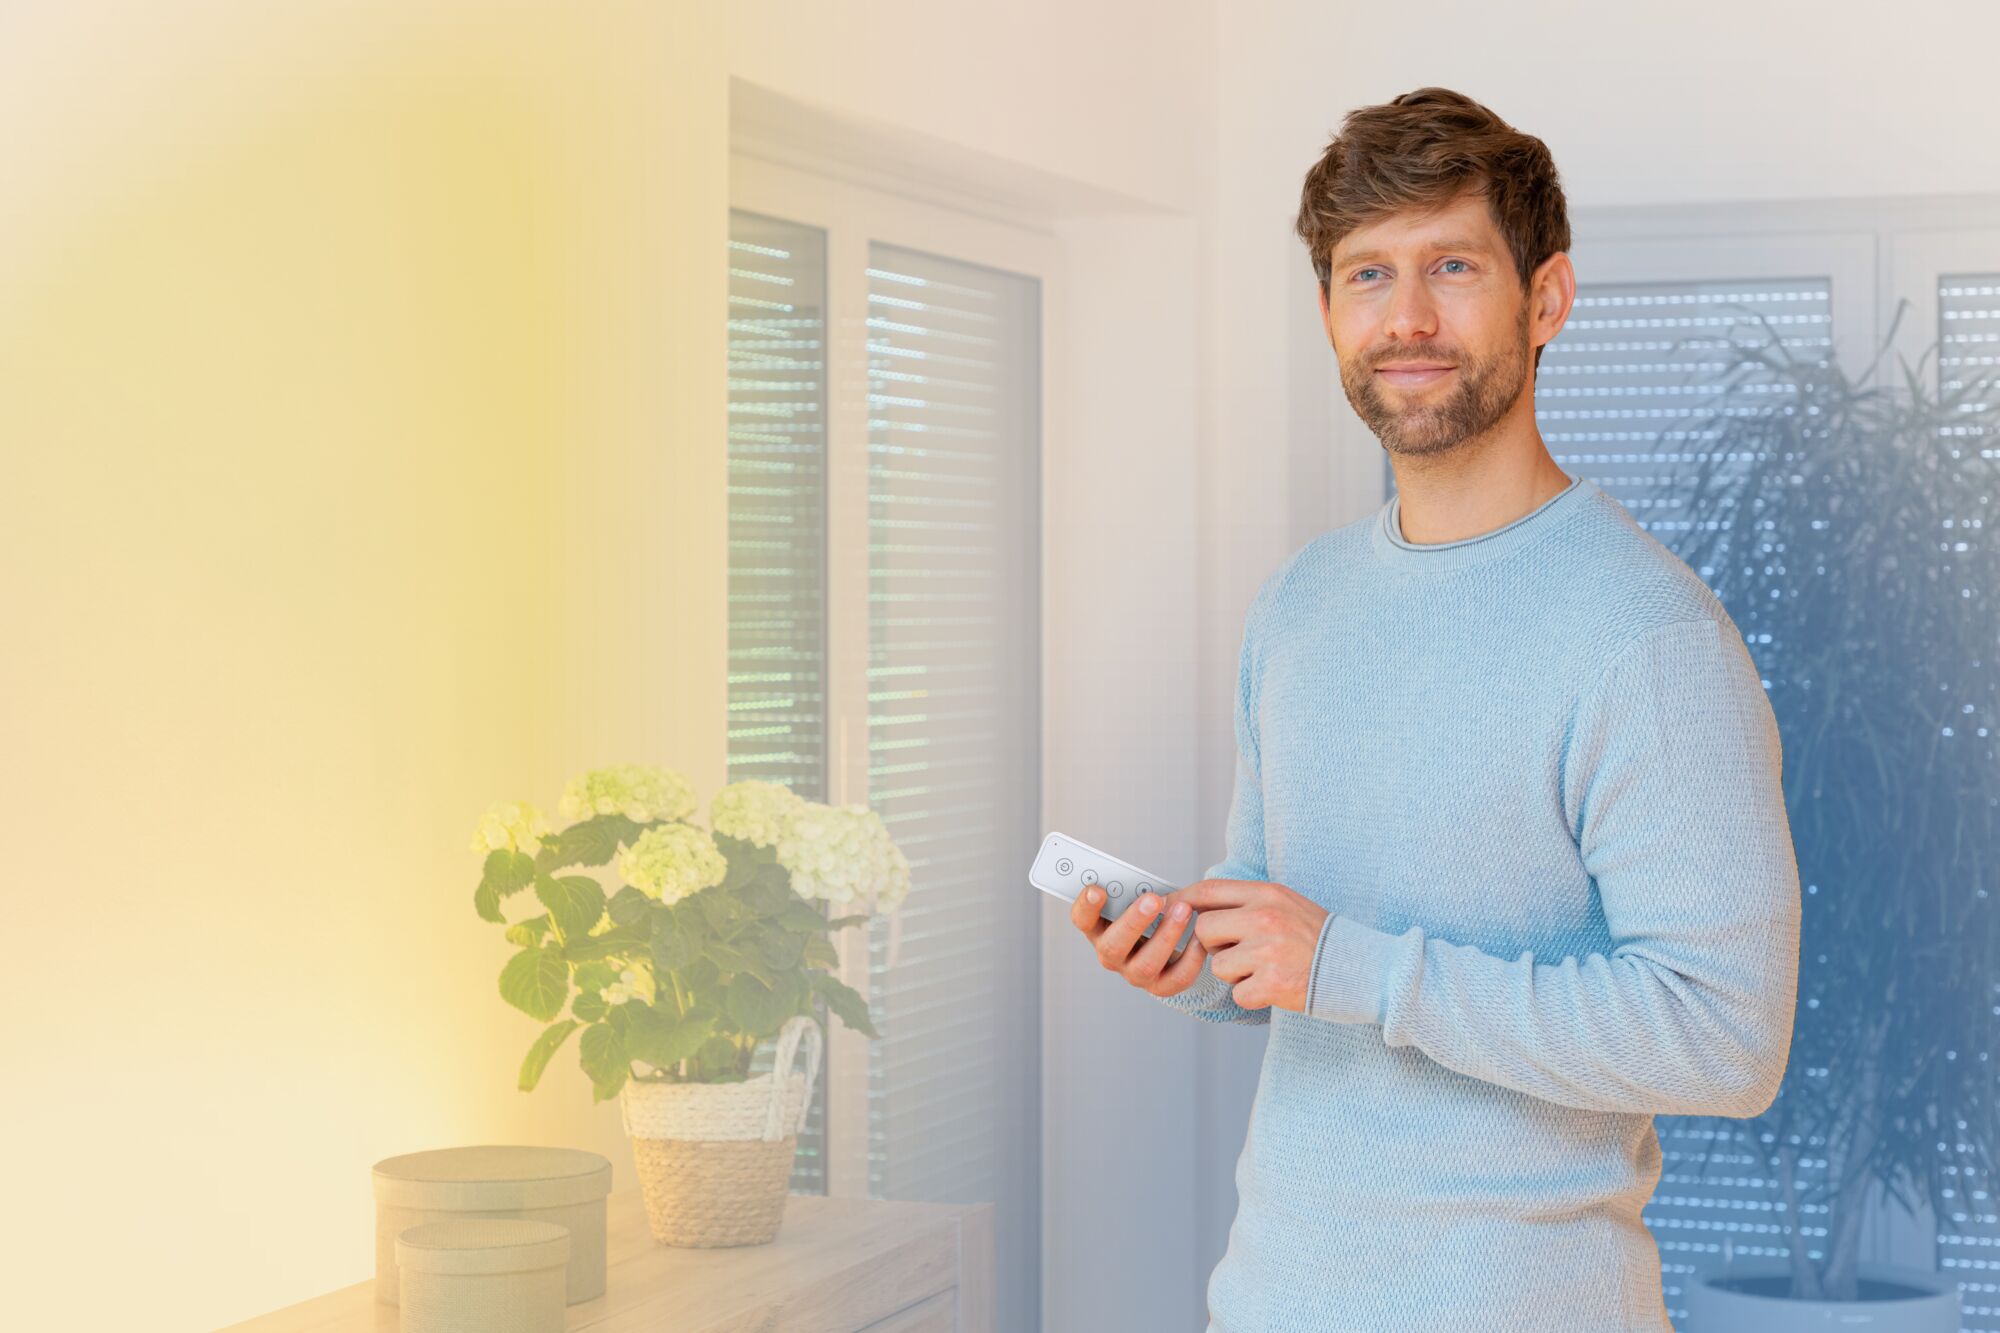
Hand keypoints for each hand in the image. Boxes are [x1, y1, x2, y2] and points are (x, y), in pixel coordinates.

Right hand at [1069, 883, 1209, 998]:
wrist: (1169, 942)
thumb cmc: (1149, 913)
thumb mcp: (1136, 898)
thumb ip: (1134, 891)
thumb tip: (1149, 888)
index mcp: (1098, 928)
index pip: (1082, 920)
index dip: (1086, 906)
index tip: (1097, 889)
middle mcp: (1111, 954)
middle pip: (1113, 946)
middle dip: (1134, 921)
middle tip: (1153, 899)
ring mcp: (1134, 973)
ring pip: (1145, 964)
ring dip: (1166, 936)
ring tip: (1183, 911)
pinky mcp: (1160, 986)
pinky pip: (1176, 978)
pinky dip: (1191, 958)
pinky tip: (1199, 938)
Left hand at [1170, 879, 1328, 1013]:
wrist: (1358, 968)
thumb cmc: (1317, 938)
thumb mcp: (1285, 904)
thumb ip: (1246, 902)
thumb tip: (1197, 906)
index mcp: (1267, 894)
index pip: (1210, 890)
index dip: (1182, 900)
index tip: (1166, 909)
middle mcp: (1265, 918)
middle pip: (1204, 930)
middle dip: (1215, 947)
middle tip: (1243, 952)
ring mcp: (1268, 950)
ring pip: (1218, 966)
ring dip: (1236, 974)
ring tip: (1267, 969)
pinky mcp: (1272, 983)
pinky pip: (1238, 994)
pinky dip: (1253, 996)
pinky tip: (1276, 986)